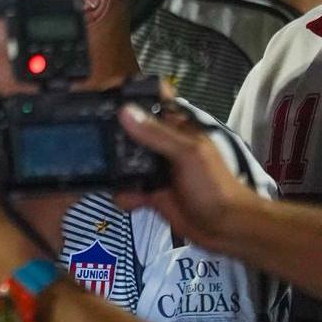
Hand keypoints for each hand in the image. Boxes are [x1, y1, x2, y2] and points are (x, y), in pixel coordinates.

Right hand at [113, 104, 260, 247]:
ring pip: (122, 161)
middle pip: (128, 130)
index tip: (104, 95)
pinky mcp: (149, 192)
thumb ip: (157, 134)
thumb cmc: (215, 186)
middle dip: (112, 136)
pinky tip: (133, 201)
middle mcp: (162, 145)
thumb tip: (125, 111)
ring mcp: (155, 169)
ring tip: (115, 179)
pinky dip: (124, 195)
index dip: (130, 93)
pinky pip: (126, 189)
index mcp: (175, 128)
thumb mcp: (188, 154)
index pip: (151, 100)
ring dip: (114, 171)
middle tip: (96, 143)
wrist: (226, 229)